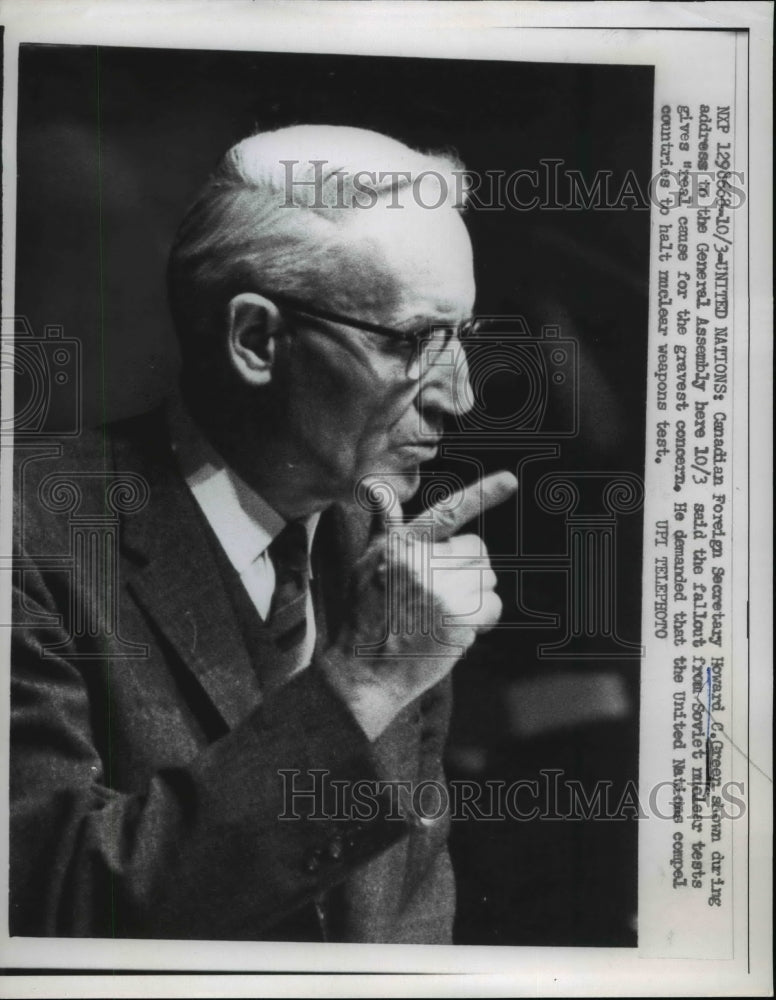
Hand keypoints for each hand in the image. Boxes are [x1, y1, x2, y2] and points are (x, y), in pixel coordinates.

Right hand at [320, 470, 517, 739]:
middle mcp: (421, 562)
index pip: (445, 515)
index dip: (481, 495)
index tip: (510, 481)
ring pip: (487, 579)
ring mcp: (442, 591)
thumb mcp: (365, 564)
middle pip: (476, 550)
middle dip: (468, 571)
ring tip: (441, 614)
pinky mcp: (458, 618)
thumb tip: (374, 485)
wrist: (363, 672)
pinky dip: (482, 622)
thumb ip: (384, 527)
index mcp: (399, 545)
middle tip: (442, 594)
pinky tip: (452, 631)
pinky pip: (493, 607)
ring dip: (475, 597)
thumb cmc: (364, 617)